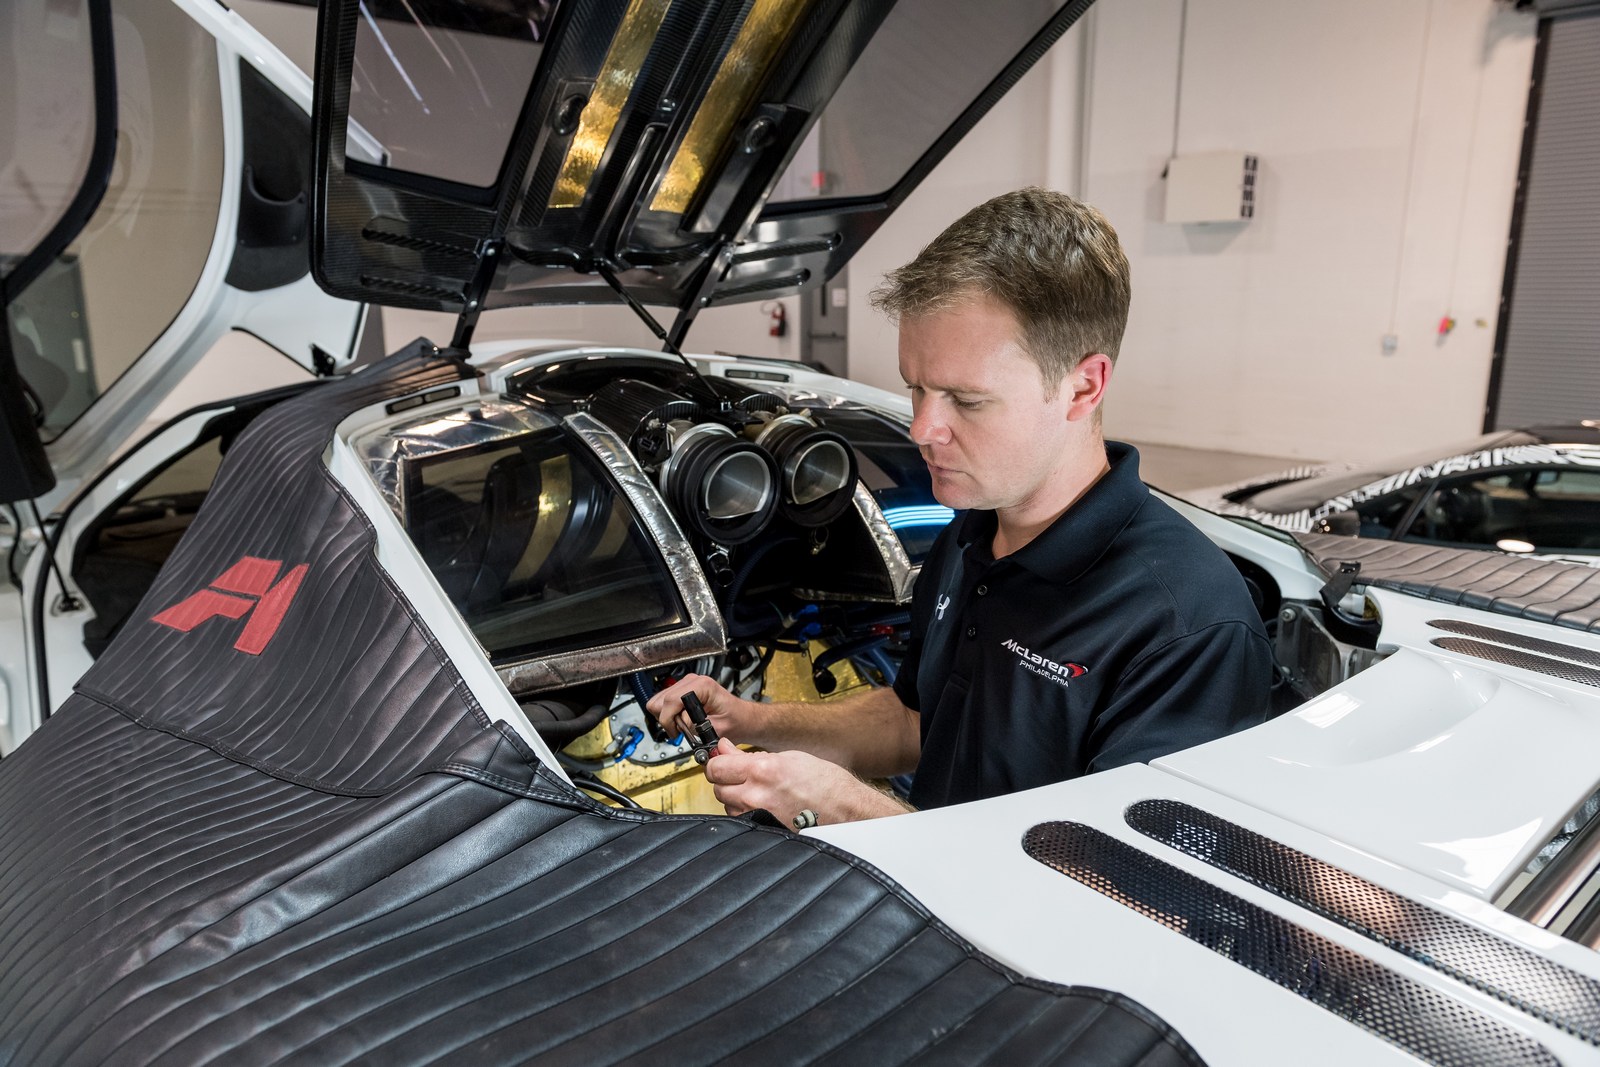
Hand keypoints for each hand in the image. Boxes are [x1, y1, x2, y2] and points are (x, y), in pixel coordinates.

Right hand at [646, 673, 748, 740]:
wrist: (740, 718)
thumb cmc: (734, 720)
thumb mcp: (717, 728)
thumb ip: (696, 725)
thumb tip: (679, 724)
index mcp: (703, 686)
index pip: (670, 700)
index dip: (670, 720)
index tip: (678, 731)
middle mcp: (692, 681)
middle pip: (660, 700)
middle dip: (667, 719)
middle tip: (680, 730)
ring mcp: (686, 684)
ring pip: (658, 701)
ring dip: (667, 718)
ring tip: (683, 725)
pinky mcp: (682, 690)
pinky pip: (664, 703)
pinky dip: (669, 715)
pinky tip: (682, 721)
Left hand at [701, 739, 907, 826]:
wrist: (846, 812)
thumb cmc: (826, 784)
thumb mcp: (790, 757)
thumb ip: (752, 755)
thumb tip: (725, 750)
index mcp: (763, 771)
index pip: (717, 766)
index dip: (716, 761)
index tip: (721, 759)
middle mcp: (756, 796)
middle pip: (717, 787)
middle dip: (724, 778)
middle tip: (740, 773)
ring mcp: (757, 817)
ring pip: (726, 804)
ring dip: (734, 795)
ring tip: (758, 790)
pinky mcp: (762, 831)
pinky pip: (739, 819)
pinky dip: (744, 810)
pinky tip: (762, 804)